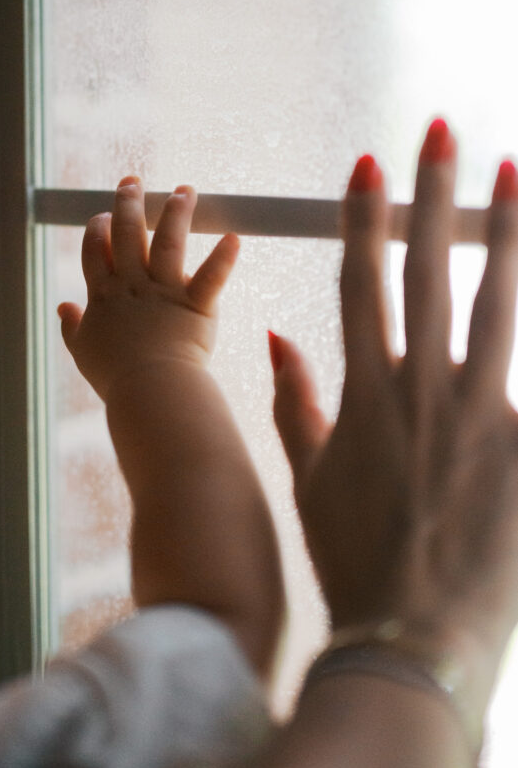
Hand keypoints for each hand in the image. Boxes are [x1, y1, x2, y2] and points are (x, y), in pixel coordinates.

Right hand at [58, 176, 239, 400]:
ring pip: (168, 243)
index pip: (95, 253)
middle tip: (133, 181)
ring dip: (175, 214)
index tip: (100, 214)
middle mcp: (132, 287)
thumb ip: (72, 327)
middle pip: (127, 235)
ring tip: (184, 191)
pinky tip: (235, 237)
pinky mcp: (195, 305)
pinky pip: (211, 277)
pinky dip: (225, 258)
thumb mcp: (83, 352)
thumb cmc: (116, 378)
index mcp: (104, 297)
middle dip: (128, 204)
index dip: (96, 230)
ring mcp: (163, 293)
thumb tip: (62, 307)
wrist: (147, 392)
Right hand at [270, 120, 517, 681]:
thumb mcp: (310, 475)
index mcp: (367, 391)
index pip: (361, 282)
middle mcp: (423, 387)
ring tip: (515, 174)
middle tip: (441, 130)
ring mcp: (482, 414)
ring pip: (498, 303)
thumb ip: (297, 400)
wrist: (414, 637)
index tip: (366, 164)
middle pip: (429, 271)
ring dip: (505, 233)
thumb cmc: (353, 556)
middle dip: (433, 195)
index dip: (362, 218)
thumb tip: (274, 336)